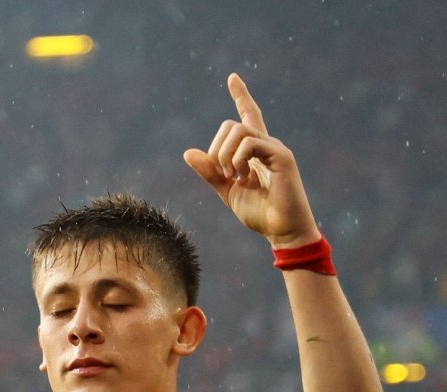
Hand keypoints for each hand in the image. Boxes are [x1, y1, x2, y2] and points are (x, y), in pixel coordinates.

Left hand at [184, 73, 319, 246]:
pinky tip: (242, 176)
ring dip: (225, 154)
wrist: (283, 232)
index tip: (232, 78)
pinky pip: (251, 142)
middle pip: (231, 125)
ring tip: (232, 177)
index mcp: (255, 152)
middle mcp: (266, 144)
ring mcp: (275, 148)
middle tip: (223, 175)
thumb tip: (188, 153)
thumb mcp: (227, 192)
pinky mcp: (281, 156)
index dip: (241, 96)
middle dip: (217, 149)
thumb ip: (210, 173)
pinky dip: (238, 158)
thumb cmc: (260, 214)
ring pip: (239, 130)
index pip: (248, 116)